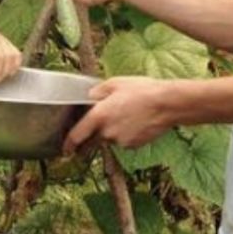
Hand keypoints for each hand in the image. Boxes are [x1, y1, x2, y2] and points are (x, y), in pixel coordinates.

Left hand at [63, 76, 177, 154]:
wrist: (168, 104)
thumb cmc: (141, 90)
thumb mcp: (114, 83)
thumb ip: (96, 92)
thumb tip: (88, 98)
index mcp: (99, 116)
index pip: (77, 136)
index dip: (68, 144)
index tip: (65, 150)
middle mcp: (107, 132)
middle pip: (92, 141)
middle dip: (88, 141)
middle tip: (90, 136)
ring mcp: (121, 141)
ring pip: (109, 140)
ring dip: (110, 133)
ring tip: (125, 116)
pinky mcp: (133, 145)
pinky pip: (123, 141)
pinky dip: (124, 135)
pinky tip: (134, 122)